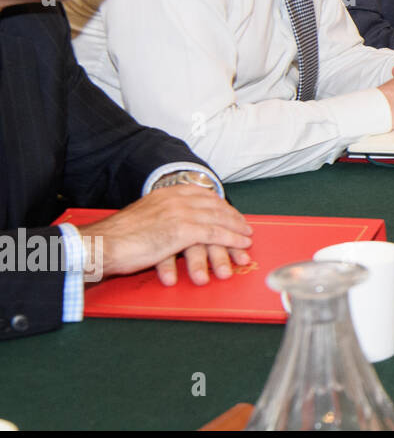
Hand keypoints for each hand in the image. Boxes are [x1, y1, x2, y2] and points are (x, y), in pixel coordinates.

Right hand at [86, 185, 252, 285]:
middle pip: (214, 206)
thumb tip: (170, 226)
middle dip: (232, 217)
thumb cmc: (117, 238)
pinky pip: (215, 233)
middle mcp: (176, 199)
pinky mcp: (182, 230)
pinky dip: (231, 239)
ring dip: (236, 229)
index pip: (203, 196)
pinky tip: (240, 244)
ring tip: (247, 238)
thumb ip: (160, 216)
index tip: (232, 214)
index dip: (221, 206)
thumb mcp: (143, 218)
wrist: (102, 244)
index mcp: (165, 193)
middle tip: (245, 228)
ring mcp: (180, 213)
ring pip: (218, 219)